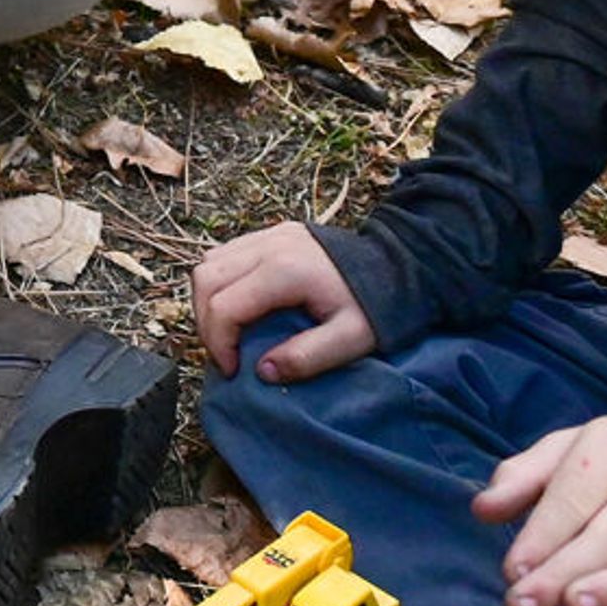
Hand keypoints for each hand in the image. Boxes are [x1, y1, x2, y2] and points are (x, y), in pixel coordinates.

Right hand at [191, 222, 376, 380]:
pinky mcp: (270, 234)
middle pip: (205, 280)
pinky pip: (224, 254)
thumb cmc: (378, 306)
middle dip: (205, 323)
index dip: (218, 343)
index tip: (233, 370)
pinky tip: (238, 304)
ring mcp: (266, 236)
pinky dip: (219, 281)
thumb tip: (262, 371)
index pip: (224, 307)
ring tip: (227, 331)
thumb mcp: (352, 340)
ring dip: (208, 300)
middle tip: (224, 353)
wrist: (400, 265)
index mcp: (284, 272)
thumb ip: (308, 357)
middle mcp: (267, 247)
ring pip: (208, 263)